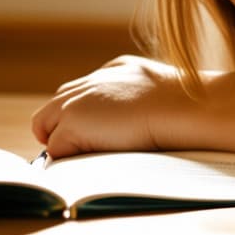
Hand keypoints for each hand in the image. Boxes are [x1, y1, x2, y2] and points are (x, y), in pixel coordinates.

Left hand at [31, 55, 191, 158]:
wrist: (184, 107)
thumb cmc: (186, 105)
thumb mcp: (162, 93)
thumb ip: (138, 98)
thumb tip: (132, 124)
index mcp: (116, 69)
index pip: (81, 92)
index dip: (82, 116)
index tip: (91, 134)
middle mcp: (92, 81)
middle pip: (55, 107)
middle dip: (61, 130)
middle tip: (77, 153)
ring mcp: (77, 101)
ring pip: (47, 127)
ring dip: (62, 145)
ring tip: (83, 162)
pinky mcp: (72, 122)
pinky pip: (56, 150)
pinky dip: (68, 160)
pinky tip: (90, 165)